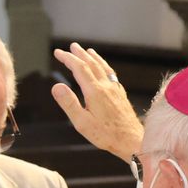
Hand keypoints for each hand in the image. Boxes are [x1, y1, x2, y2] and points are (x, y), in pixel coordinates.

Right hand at [51, 43, 143, 162]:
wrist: (131, 140)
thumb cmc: (106, 135)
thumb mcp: (82, 123)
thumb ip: (69, 103)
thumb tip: (56, 86)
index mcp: (94, 91)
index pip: (79, 68)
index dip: (67, 58)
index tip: (58, 52)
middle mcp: (105, 86)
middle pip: (91, 64)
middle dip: (79, 54)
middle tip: (71, 47)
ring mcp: (114, 89)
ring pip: (103, 67)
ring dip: (93, 57)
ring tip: (87, 51)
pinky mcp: (120, 94)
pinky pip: (111, 74)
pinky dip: (104, 66)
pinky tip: (104, 68)